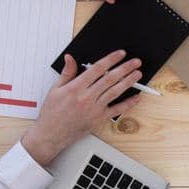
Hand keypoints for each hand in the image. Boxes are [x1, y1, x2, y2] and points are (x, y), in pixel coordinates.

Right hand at [22, 51, 143, 165]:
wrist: (51, 134)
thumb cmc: (52, 113)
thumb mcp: (55, 90)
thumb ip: (67, 73)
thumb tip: (70, 57)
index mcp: (76, 88)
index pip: (97, 69)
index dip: (110, 60)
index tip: (120, 54)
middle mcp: (87, 97)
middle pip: (110, 79)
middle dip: (125, 68)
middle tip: (136, 62)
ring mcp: (94, 109)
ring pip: (115, 92)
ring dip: (128, 82)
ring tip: (137, 74)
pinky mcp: (99, 119)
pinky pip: (117, 110)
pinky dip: (128, 103)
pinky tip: (137, 97)